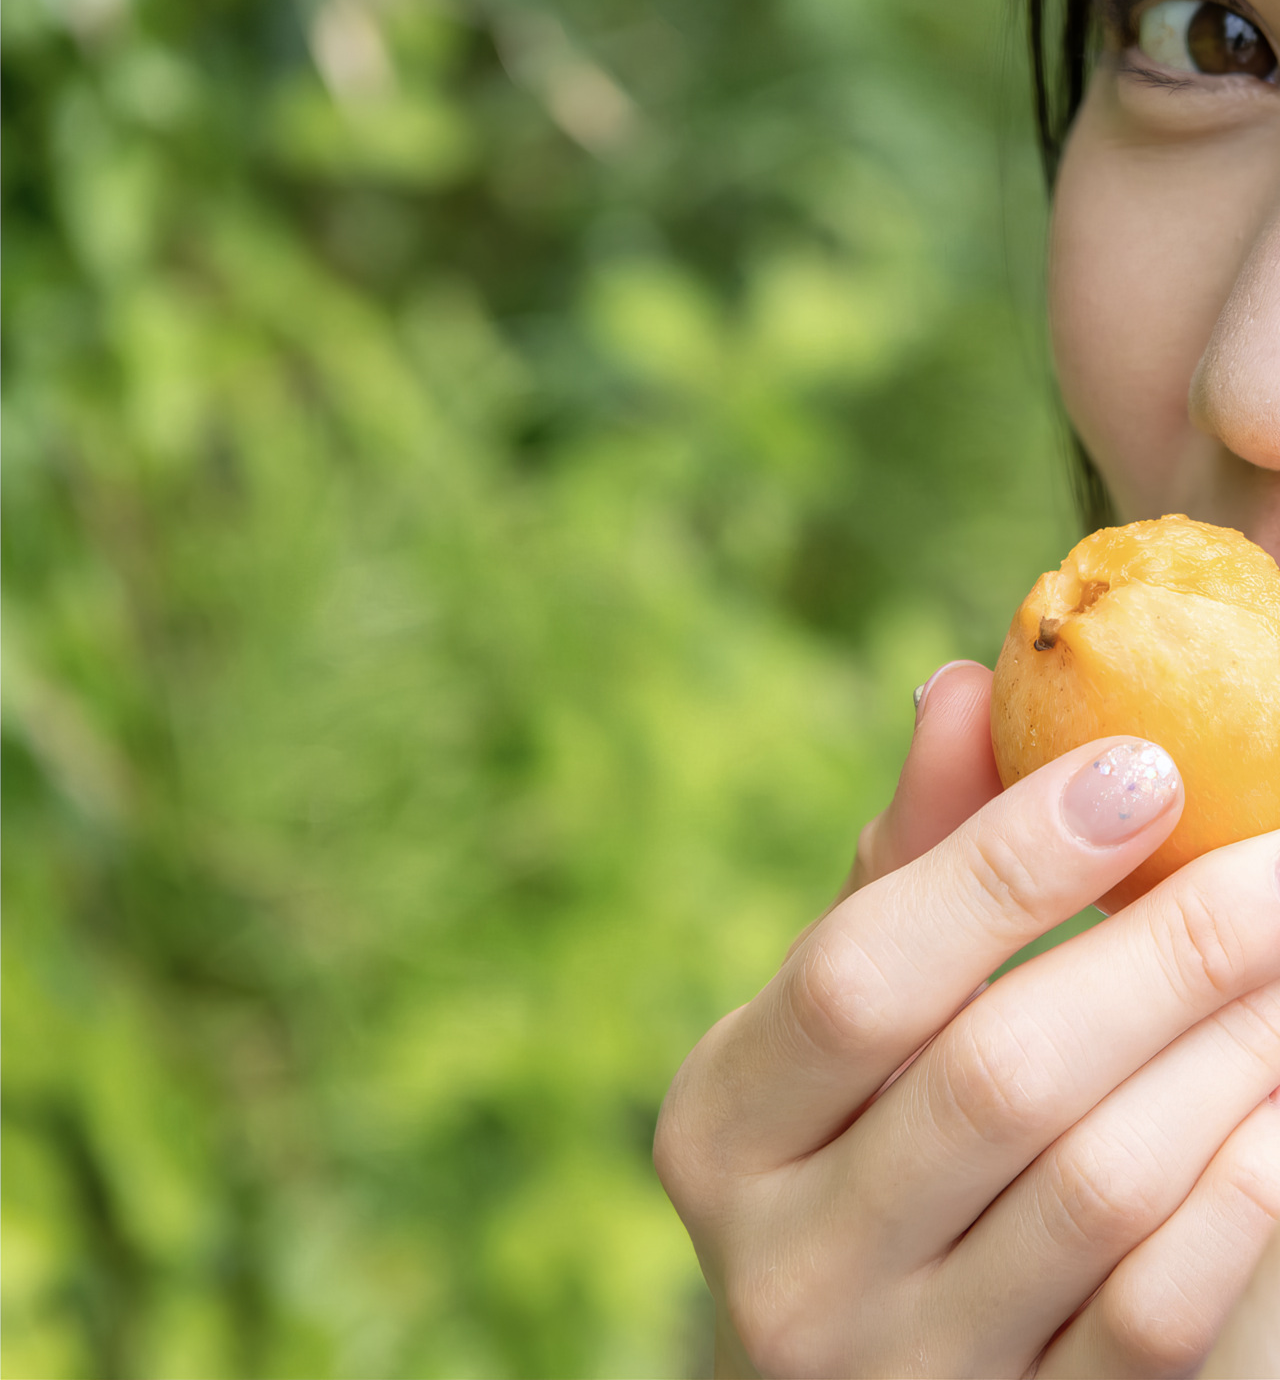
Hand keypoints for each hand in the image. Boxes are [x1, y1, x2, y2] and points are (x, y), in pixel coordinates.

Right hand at [654, 663, 1279, 1377]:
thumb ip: (911, 858)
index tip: (1143, 768)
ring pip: (1098, 1188)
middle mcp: (789, 1265)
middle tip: (1278, 855)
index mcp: (721, 1123)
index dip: (1003, 864)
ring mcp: (904, 1372)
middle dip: (1165, 948)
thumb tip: (962, 685)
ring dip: (1230, 1050)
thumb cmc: (862, 1138)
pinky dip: (1246, 1185)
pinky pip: (1158, 1310)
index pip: (860, 972)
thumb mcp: (852, 1012)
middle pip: (999, 1076)